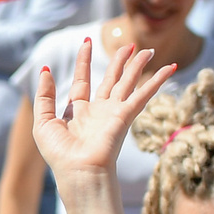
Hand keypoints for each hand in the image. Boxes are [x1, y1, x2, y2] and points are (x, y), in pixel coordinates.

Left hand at [29, 38, 178, 178]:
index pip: (83, 80)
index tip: (86, 42)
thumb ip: (44, 96)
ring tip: (147, 50)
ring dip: (138, 66)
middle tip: (127, 45)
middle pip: (111, 79)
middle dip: (119, 62)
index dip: (84, 61)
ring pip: (128, 82)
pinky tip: (169, 67)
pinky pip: (144, 93)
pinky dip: (157, 80)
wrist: (78, 171)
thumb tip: (45, 70)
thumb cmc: (59, 153)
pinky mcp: (126, 115)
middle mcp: (98, 110)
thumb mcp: (43, 121)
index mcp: (77, 111)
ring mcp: (114, 112)